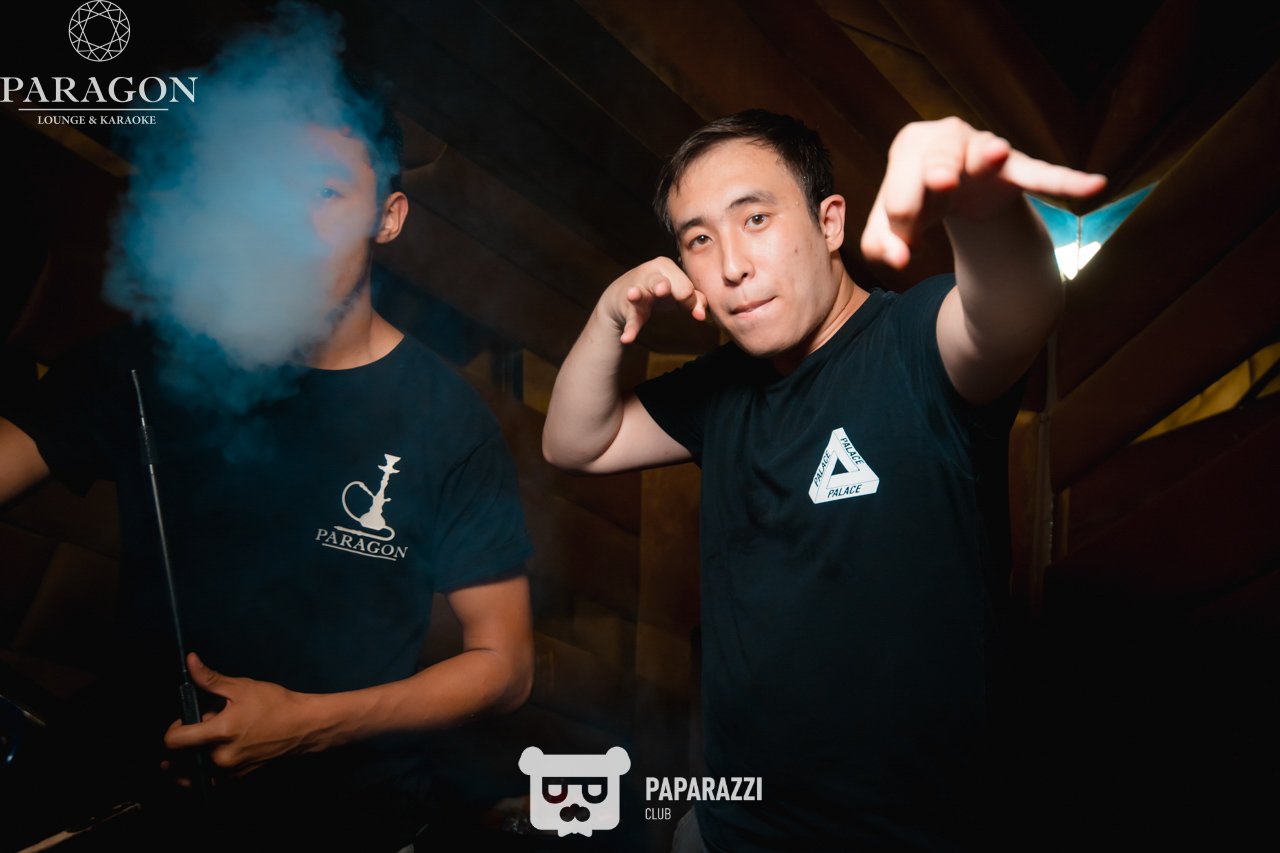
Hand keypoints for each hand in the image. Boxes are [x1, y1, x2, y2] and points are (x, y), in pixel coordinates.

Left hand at [162, 652, 320, 776]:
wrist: (304, 726)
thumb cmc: (275, 704)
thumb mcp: (241, 687)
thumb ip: (210, 679)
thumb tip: (191, 661)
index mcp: (218, 734)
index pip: (173, 741)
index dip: (173, 729)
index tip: (185, 720)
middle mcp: (220, 758)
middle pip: (181, 757)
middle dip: (188, 742)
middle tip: (206, 727)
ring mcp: (229, 772)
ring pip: (193, 770)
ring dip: (192, 758)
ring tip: (205, 743)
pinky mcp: (238, 779)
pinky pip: (210, 780)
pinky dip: (205, 769)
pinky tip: (217, 753)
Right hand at [599, 257, 706, 343]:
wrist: (621, 298)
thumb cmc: (656, 293)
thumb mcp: (677, 293)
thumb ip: (695, 300)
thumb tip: (701, 315)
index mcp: (666, 266)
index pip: (686, 287)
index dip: (691, 303)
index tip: (691, 311)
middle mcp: (649, 274)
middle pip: (663, 282)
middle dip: (664, 286)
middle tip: (663, 290)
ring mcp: (635, 290)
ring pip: (639, 293)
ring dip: (637, 294)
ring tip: (633, 295)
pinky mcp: (627, 309)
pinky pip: (630, 320)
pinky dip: (629, 329)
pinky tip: (627, 338)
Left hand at [860, 117, 1105, 268]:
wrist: (960, 191)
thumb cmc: (918, 203)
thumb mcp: (890, 226)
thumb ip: (881, 245)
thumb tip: (898, 260)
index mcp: (909, 146)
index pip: (899, 186)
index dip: (902, 218)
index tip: (903, 235)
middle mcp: (947, 136)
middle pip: (937, 161)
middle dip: (938, 172)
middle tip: (941, 182)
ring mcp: (985, 149)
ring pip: (984, 154)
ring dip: (988, 156)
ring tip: (995, 154)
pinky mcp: (1016, 167)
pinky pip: (1041, 174)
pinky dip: (1064, 182)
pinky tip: (1095, 186)